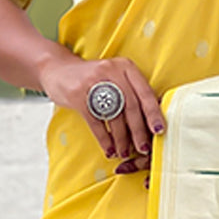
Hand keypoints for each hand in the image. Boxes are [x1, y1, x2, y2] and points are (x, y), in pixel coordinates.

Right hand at [39, 51, 164, 166]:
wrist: (59, 70)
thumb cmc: (93, 78)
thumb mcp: (115, 75)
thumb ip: (132, 90)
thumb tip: (153, 119)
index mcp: (125, 66)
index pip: (144, 92)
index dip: (153, 113)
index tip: (159, 131)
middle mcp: (112, 71)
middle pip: (131, 106)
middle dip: (139, 131)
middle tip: (143, 148)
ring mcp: (94, 83)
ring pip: (114, 116)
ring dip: (122, 139)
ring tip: (125, 152)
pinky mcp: (78, 96)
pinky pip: (96, 123)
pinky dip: (105, 139)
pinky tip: (109, 150)